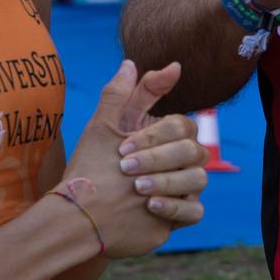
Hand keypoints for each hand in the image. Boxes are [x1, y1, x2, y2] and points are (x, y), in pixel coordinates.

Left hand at [53, 60, 207, 258]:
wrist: (80, 214)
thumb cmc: (91, 168)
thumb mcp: (102, 128)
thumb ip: (119, 94)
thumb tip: (130, 62)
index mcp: (166, 138)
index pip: (182, 126)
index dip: (155, 134)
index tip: (122, 146)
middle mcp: (179, 162)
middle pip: (195, 151)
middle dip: (158, 158)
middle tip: (126, 168)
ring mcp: (182, 189)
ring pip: (199, 179)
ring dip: (167, 181)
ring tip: (138, 188)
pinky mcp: (179, 217)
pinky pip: (195, 211)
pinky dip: (175, 206)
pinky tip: (150, 206)